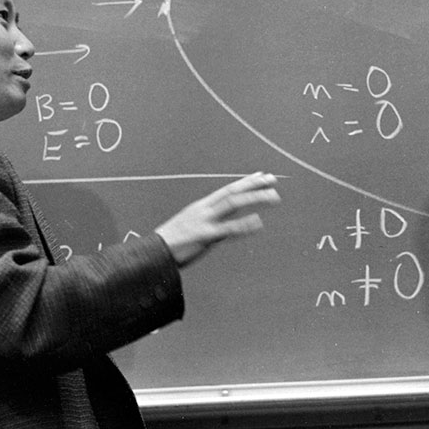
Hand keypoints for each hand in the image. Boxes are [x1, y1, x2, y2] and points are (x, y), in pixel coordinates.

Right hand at [154, 172, 280, 266]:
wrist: (154, 253)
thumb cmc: (173, 243)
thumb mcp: (193, 228)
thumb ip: (213, 225)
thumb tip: (230, 228)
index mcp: (202, 206)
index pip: (228, 190)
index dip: (246, 182)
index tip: (262, 176)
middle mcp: (204, 209)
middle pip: (233, 192)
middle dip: (254, 184)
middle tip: (274, 179)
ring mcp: (205, 221)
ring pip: (233, 204)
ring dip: (255, 198)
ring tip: (275, 197)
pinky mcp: (205, 236)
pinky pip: (228, 229)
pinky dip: (244, 225)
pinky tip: (259, 222)